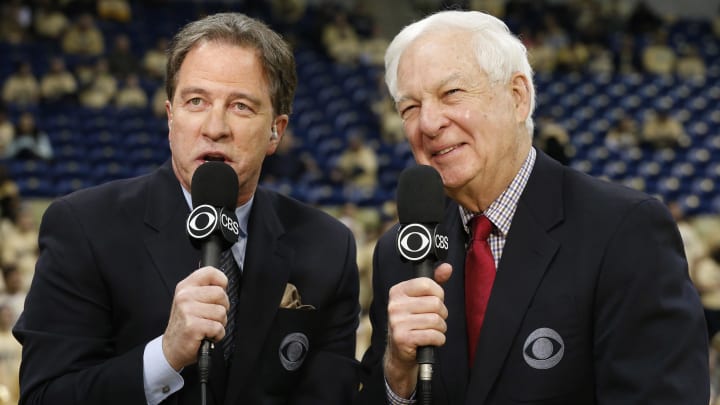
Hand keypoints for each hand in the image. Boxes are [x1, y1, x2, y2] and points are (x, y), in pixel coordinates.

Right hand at [162, 266, 228, 370]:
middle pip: (220, 294)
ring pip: (221, 312)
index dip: (221, 282)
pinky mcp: (192, 326)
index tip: (218, 294)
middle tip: (210, 316)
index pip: (210, 272)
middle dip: (222, 308)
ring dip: (219, 323)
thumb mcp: (191, 301)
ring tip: (207, 326)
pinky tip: (206, 335)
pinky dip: (217, 335)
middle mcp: (185, 296)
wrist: (172, 348)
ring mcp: (187, 311)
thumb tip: (224, 286)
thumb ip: (205, 290)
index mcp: (185, 287)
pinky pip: (218, 327)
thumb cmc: (186, 324)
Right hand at [384, 263, 451, 397]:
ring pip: (436, 320)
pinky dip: (438, 339)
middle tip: (434, 319)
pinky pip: (434, 335)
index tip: (435, 301)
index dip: (438, 294)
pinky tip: (431, 340)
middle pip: (435, 303)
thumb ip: (434, 282)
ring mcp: (397, 322)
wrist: (399, 351)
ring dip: (440, 328)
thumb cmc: (412, 322)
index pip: (427, 284)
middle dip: (441, 314)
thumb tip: (447, 268)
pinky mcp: (403, 338)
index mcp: (397, 292)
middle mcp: (394, 305)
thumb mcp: (420, 300)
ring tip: (432, 330)